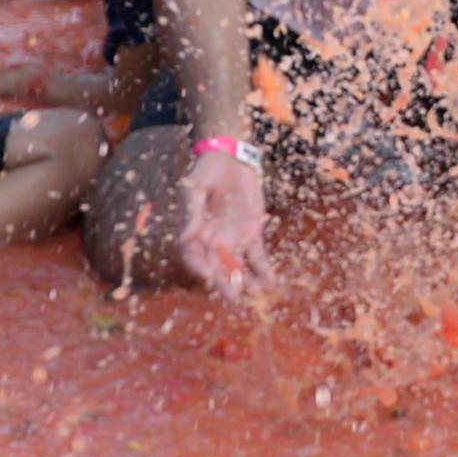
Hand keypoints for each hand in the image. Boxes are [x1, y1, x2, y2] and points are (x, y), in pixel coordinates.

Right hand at [176, 145, 268, 295]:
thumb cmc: (207, 172)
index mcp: (194, 234)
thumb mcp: (195, 188)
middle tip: (234, 297)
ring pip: (238, 267)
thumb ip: (191, 211)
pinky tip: (271, 281)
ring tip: (257, 293)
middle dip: (225, 283)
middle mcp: (212, 242)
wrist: (231, 159)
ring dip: (246, 281)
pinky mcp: (251, 234)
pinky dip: (264, 269)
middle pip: (217, 268)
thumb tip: (186, 236)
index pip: (194, 257)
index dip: (200, 269)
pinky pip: (257, 255)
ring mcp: (233, 240)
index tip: (208, 278)